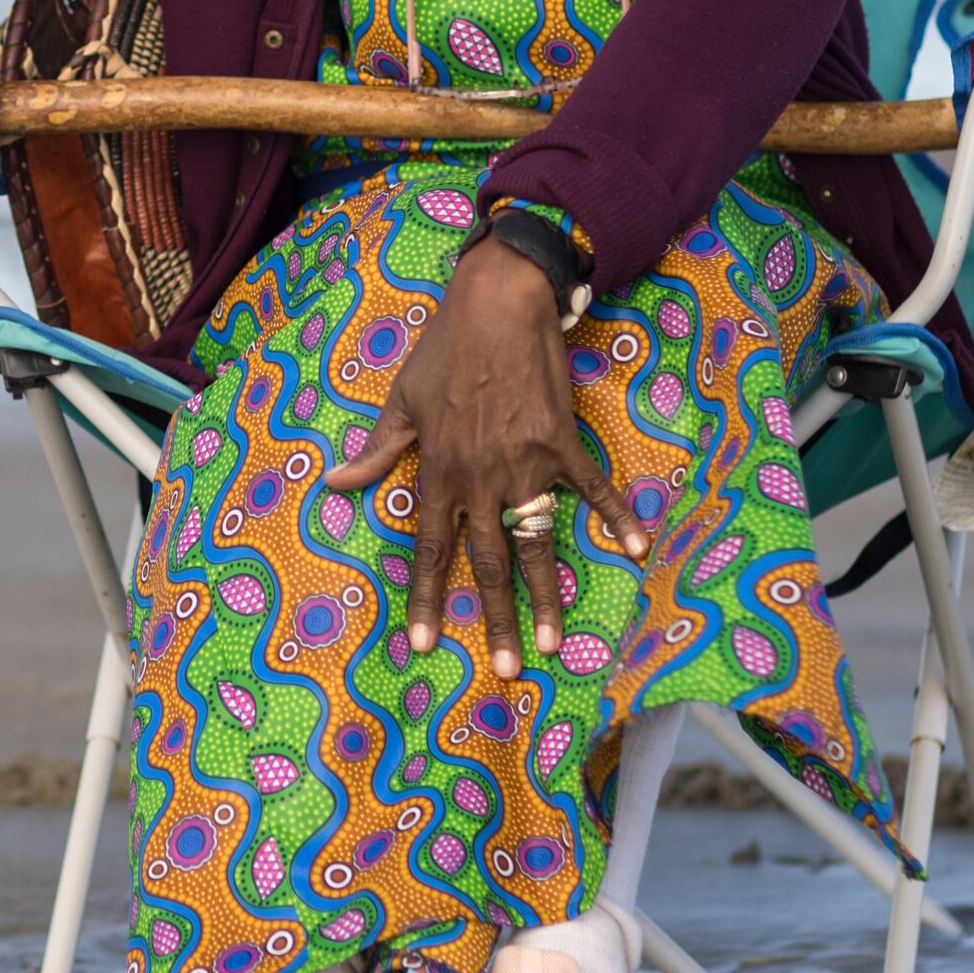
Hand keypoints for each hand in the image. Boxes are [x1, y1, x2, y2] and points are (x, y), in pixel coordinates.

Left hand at [325, 233, 645, 679]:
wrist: (497, 304)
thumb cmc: (445, 350)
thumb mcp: (401, 400)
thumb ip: (376, 451)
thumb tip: (336, 483)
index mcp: (440, 471)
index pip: (430, 548)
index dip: (427, 598)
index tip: (423, 643)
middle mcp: (482, 478)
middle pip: (488, 561)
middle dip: (495, 618)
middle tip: (505, 668)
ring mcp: (527, 465)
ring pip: (537, 541)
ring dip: (546, 593)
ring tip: (553, 640)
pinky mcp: (564, 445)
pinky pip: (593, 490)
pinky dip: (617, 518)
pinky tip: (637, 549)